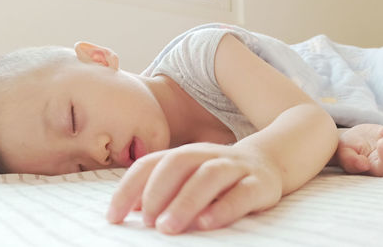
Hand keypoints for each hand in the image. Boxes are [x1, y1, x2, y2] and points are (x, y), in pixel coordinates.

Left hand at [106, 142, 282, 233]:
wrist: (268, 162)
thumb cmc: (218, 177)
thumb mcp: (189, 178)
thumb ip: (162, 190)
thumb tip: (134, 209)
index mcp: (185, 154)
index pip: (150, 164)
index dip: (128, 189)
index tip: (113, 217)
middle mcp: (207, 155)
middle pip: (178, 163)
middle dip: (157, 192)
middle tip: (147, 223)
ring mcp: (234, 167)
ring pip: (209, 176)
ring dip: (185, 201)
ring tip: (167, 228)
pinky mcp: (259, 184)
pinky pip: (242, 193)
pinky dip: (223, 208)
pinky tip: (206, 224)